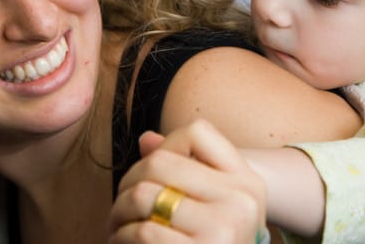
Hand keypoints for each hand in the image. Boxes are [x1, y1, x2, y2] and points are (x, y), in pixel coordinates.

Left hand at [109, 119, 266, 242]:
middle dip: (127, 181)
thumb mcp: (212, 206)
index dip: (165, 146)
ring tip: (117, 227)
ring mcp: (225, 229)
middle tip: (120, 205)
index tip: (152, 174)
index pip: (198, 132)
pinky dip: (121, 238)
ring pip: (143, 194)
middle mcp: (242, 201)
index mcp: (247, 181)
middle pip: (160, 161)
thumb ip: (183, 170)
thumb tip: (145, 140)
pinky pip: (142, 232)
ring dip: (118, 212)